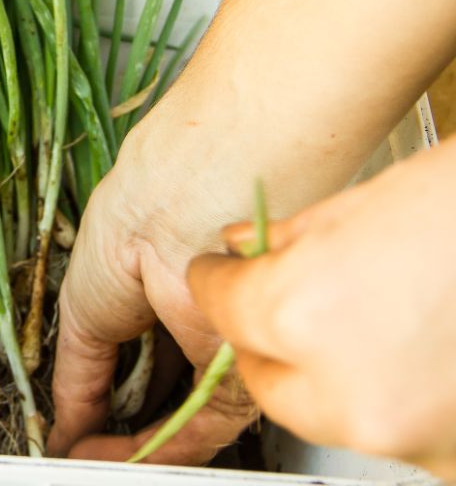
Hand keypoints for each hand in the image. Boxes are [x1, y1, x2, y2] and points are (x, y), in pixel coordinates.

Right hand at [47, 105, 262, 464]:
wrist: (188, 200)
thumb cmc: (136, 222)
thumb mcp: (86, 309)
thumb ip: (81, 376)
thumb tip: (63, 429)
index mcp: (158, 305)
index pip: (133, 374)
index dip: (98, 410)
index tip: (72, 438)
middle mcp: (192, 333)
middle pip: (156, 404)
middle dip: (117, 434)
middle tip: (81, 454)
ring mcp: (219, 355)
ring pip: (180, 423)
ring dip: (134, 447)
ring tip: (91, 459)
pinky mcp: (244, 371)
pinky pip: (203, 426)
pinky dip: (157, 448)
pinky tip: (113, 455)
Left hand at [189, 140, 455, 478]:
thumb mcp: (369, 202)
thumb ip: (293, 240)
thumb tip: (245, 251)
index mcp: (307, 313)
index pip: (223, 309)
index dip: (215, 284)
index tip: (219, 274)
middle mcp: (349, 392)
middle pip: (268, 381)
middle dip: (266, 341)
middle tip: (278, 304)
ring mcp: (413, 438)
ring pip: (332, 415)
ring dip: (332, 376)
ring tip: (371, 322)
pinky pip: (400, 432)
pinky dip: (398, 398)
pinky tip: (423, 355)